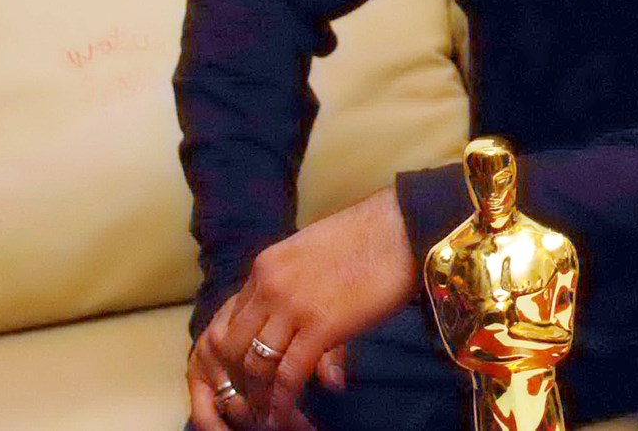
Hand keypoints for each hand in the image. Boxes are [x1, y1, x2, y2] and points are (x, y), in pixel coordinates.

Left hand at [211, 187, 418, 428]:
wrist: (404, 226)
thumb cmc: (371, 238)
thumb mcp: (317, 258)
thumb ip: (301, 290)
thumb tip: (304, 325)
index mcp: (267, 266)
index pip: (233, 320)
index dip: (239, 352)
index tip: (250, 374)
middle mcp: (269, 285)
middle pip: (234, 346)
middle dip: (240, 379)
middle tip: (255, 401)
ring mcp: (292, 305)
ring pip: (255, 364)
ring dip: (260, 396)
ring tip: (269, 416)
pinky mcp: (321, 326)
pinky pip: (289, 375)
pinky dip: (282, 402)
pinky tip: (285, 416)